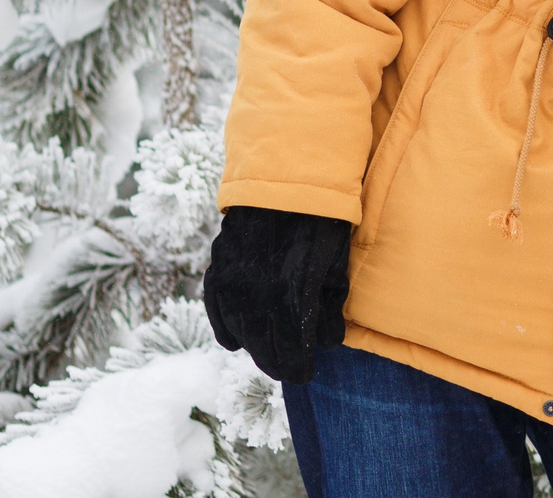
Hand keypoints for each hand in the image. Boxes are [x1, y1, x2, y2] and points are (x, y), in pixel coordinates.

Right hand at [203, 205, 351, 383]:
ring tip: (266, 357)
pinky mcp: (220, 265)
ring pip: (238, 329)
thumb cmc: (321, 219)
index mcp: (293, 293)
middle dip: (276, 363)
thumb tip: (328, 342)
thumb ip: (331, 304)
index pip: (291, 348)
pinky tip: (232, 342)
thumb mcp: (337, 262)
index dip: (298, 366)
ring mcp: (234, 279)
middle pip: (263, 345)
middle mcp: (259, 292)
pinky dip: (223, 326)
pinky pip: (216, 306)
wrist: (285, 177)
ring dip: (252, 348)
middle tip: (287, 372)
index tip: (305, 375)